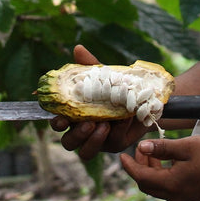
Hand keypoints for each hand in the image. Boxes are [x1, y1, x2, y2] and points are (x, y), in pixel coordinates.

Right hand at [48, 45, 151, 159]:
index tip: (61, 119)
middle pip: (68, 142)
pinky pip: (111, 144)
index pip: (58, 123)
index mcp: (75, 115)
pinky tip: (121, 121)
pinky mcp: (114, 144)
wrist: (143, 98)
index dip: (56, 123)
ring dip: (92, 140)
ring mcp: (98, 140)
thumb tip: (78, 48)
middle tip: (88, 123)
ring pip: (85, 151)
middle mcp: (83, 131)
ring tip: (103, 125)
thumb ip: (90, 66)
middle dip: (76, 135)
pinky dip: (116, 132)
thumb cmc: (116, 87)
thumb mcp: (104, 77)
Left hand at [119, 135, 199, 200]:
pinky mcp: (192, 197)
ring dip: (151, 172)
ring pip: (158, 188)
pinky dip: (162, 176)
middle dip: (139, 168)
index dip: (129, 166)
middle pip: (147, 186)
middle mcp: (176, 196)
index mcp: (172, 185)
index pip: (141, 178)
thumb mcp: (186, 146)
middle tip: (140, 150)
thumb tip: (142, 147)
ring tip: (153, 153)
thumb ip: (163, 148)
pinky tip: (168, 162)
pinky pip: (169, 189)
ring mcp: (184, 199)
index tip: (122, 155)